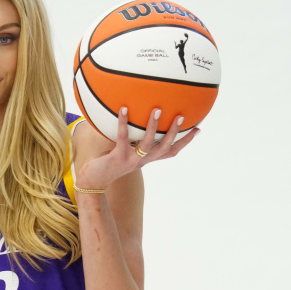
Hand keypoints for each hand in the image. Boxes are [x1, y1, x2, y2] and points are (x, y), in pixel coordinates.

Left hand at [76, 107, 198, 189]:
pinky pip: (122, 138)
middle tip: (181, 117)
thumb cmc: (108, 163)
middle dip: (174, 133)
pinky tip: (123, 109)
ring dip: (153, 127)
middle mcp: (142, 161)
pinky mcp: (117, 157)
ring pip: (148, 144)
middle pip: (164, 148)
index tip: (197, 129)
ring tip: (156, 110)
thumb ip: (132, 140)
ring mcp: (131, 160)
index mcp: (146, 159)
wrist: (93, 180)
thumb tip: (135, 116)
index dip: (184, 142)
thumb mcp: (125, 151)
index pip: (170, 152)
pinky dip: (123, 123)